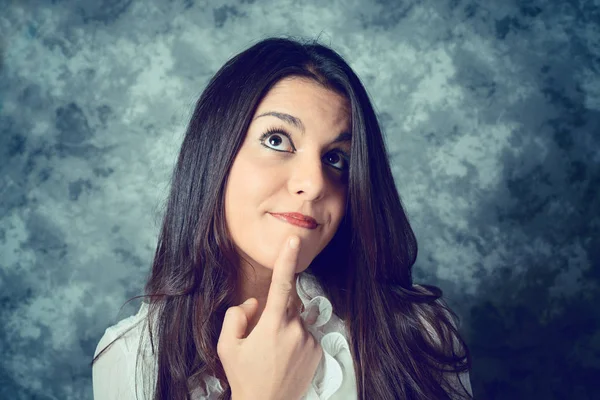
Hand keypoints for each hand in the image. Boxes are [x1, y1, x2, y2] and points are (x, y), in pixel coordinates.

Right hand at [217, 236, 322, 399]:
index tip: (294, 240)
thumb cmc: (244, 377)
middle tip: (261, 338)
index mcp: (273, 324)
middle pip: (287, 304)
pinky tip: (284, 359)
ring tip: (272, 353)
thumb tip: (254, 302)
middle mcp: (295, 329)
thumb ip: (237, 315)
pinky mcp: (318, 352)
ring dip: (285, 328)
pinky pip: (305, 335)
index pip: (281, 284)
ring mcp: (309, 341)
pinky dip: (295, 340)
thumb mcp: (226, 345)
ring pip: (296, 321)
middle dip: (275, 311)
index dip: (287, 259)